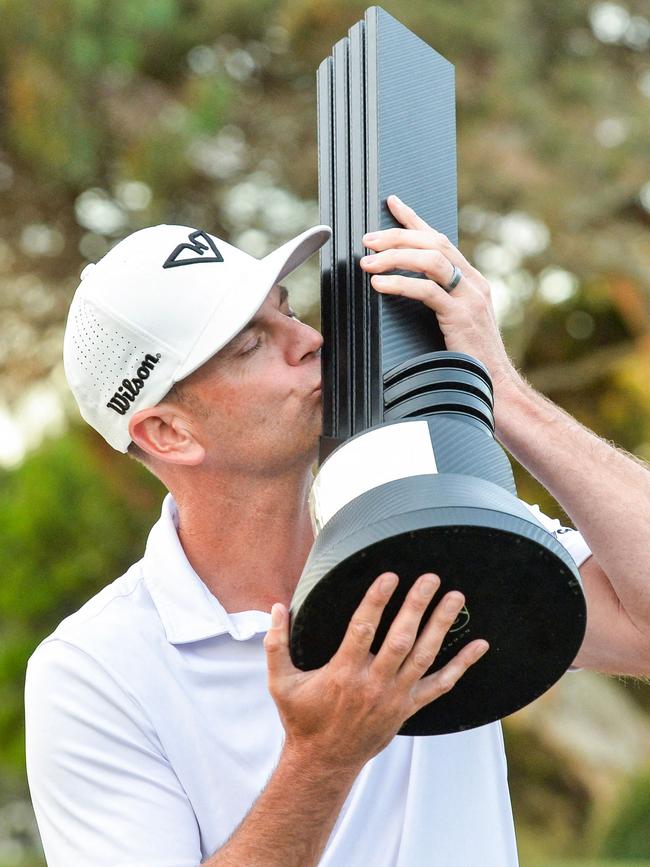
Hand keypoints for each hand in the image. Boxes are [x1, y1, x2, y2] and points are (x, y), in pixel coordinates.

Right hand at [264, 572, 487, 772]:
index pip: (363, 629)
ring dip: (441, 625)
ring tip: (455, 597)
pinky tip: (480, 646)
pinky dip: (462, 666)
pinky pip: (441, 686)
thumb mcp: (279, 682)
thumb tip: (276, 607)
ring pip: (424, 657)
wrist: (324, 762)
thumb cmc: (301, 717)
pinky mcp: (409, 708)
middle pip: (400, 639)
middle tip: (430, 577)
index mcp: (342, 673)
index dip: (377, 601)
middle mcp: (373, 684)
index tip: (390, 576)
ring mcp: (395, 697)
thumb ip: (276, 644)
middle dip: (417, 606)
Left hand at [360, 195, 518, 391]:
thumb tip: (405, 292)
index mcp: (472, 281)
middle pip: (434, 242)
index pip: (441, 239)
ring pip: (430, 259)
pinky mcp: (461, 316)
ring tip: (366, 263)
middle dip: (397, 235)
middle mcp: (474, 282)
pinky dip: (399, 284)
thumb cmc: (470, 362)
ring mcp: (470, 297)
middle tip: (367, 240)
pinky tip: (379, 285)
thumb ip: (439, 304)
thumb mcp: (455, 325)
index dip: (415, 219)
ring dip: (394, 256)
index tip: (392, 203)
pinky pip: (426, 290)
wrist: (495, 388)